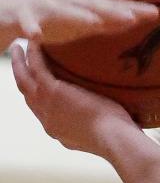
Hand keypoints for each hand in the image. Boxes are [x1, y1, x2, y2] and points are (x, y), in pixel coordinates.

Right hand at [0, 0, 156, 50]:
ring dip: (77, 15)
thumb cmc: (50, 18)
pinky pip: (28, 23)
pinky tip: (36, 36)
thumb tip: (133, 22)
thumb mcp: (81, 23)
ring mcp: (44, 6)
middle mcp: (66, 1)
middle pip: (93, 5)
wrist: (9, 12)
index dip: (131, 9)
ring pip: (63, 11)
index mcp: (82, 4)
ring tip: (94, 22)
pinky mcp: (23, 15)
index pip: (111, 7)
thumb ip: (104, 23)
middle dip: (112, 10)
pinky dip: (32, 28)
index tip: (155, 14)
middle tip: (133, 17)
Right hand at [11, 42, 139, 155]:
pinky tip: (34, 42)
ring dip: (20, 63)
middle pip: (28, 95)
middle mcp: (48, 120)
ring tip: (18, 48)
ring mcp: (47, 106)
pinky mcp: (53, 92)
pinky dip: (34, 54)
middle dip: (22, 77)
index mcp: (59, 131)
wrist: (114, 139)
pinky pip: (37, 67)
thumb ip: (98, 125)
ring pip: (25, 80)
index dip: (37, 96)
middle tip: (20, 61)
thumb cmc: (119, 137)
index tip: (38, 83)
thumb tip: (111, 118)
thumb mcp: (102, 134)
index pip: (42, 111)